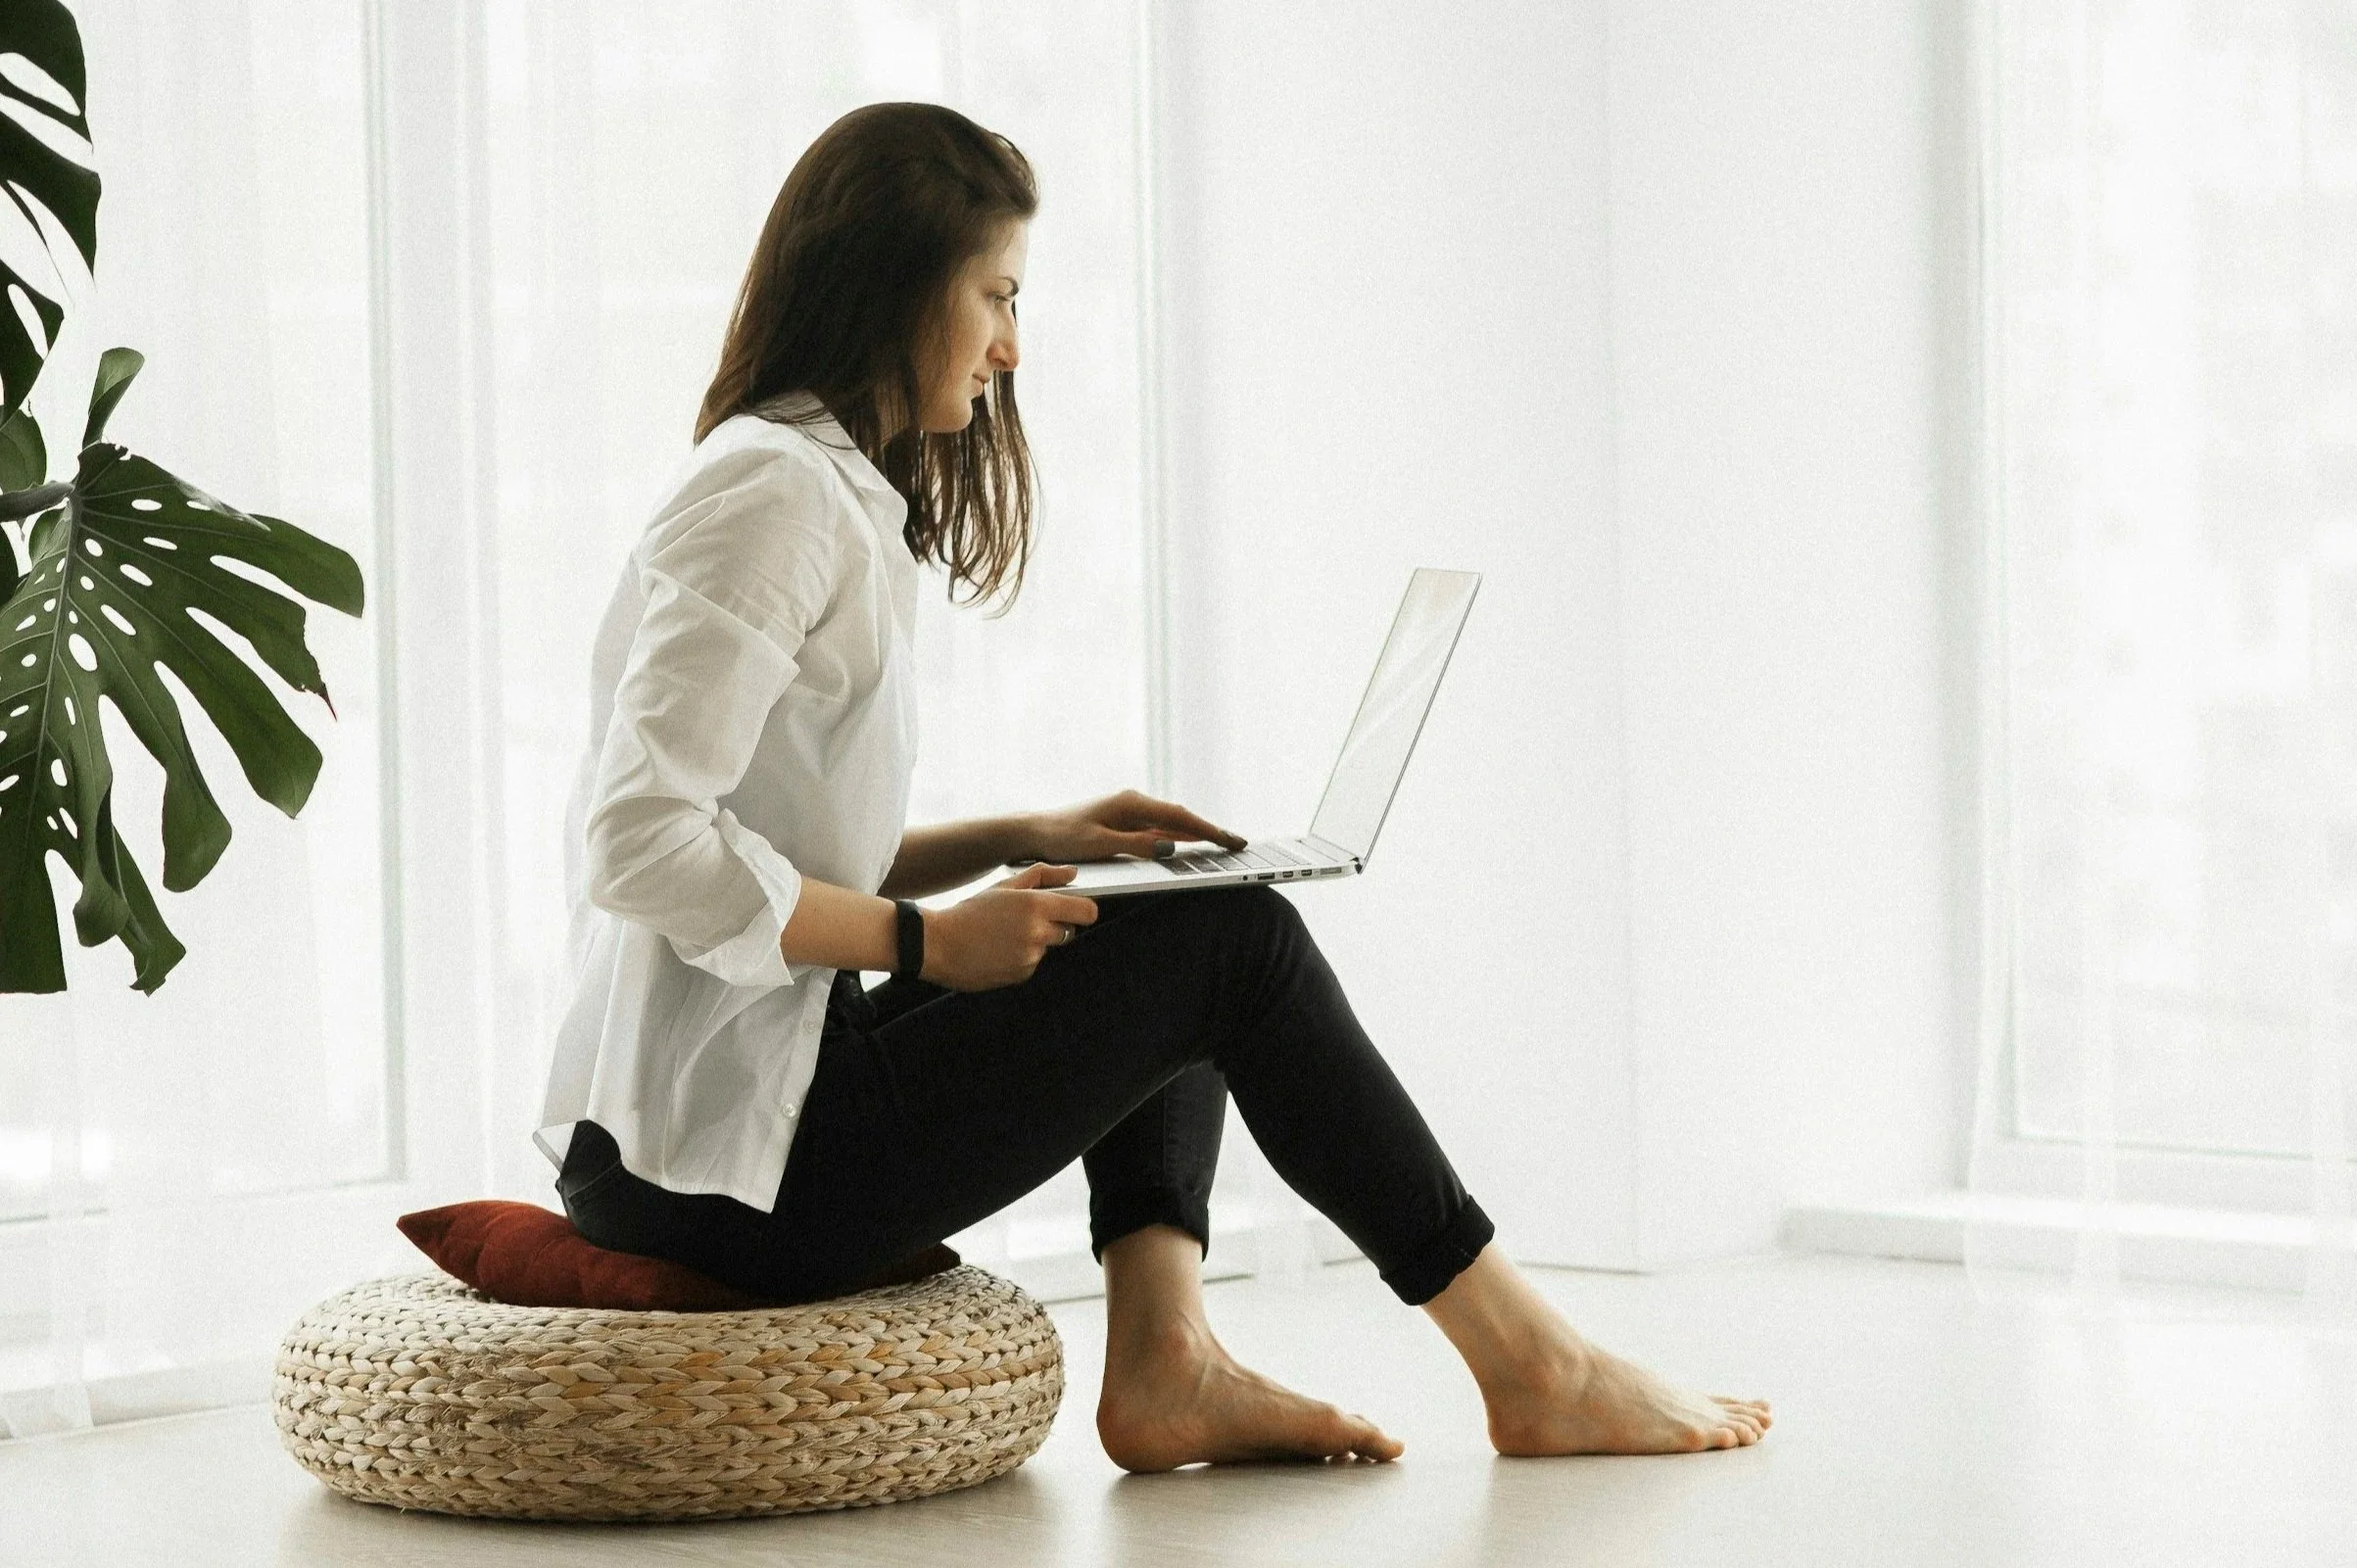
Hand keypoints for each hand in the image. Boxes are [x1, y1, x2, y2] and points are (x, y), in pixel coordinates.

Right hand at [922, 863, 1098, 990]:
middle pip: (1069, 931)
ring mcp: (1031, 956)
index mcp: (1036, 905)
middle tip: (1025, 920)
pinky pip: (1033, 963)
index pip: (1086, 911)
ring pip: (1049, 947)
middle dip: (1055, 925)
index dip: (1084, 910)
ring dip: (1035, 942)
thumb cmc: (970, 912)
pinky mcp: (1022, 974)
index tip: (1076, 909)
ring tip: (1005, 935)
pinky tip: (999, 951)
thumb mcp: (1005, 887)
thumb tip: (1072, 873)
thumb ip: (1043, 876)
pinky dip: (1022, 958)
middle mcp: (1037, 932)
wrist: (939, 945)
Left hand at [1021, 789, 1246, 863]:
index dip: (1209, 830)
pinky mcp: (1124, 825)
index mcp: (1131, 804)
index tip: (1232, 841)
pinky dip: (1179, 839)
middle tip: (1239, 845)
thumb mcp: (1098, 845)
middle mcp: (1134, 804)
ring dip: (1197, 835)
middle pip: (1182, 819)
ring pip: (1172, 825)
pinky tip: (1191, 848)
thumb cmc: (1062, 838)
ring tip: (1224, 846)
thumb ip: (1135, 846)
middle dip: (1211, 831)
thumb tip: (1169, 848)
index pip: (1180, 818)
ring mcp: (1130, 814)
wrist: (1034, 833)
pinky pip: (1159, 832)